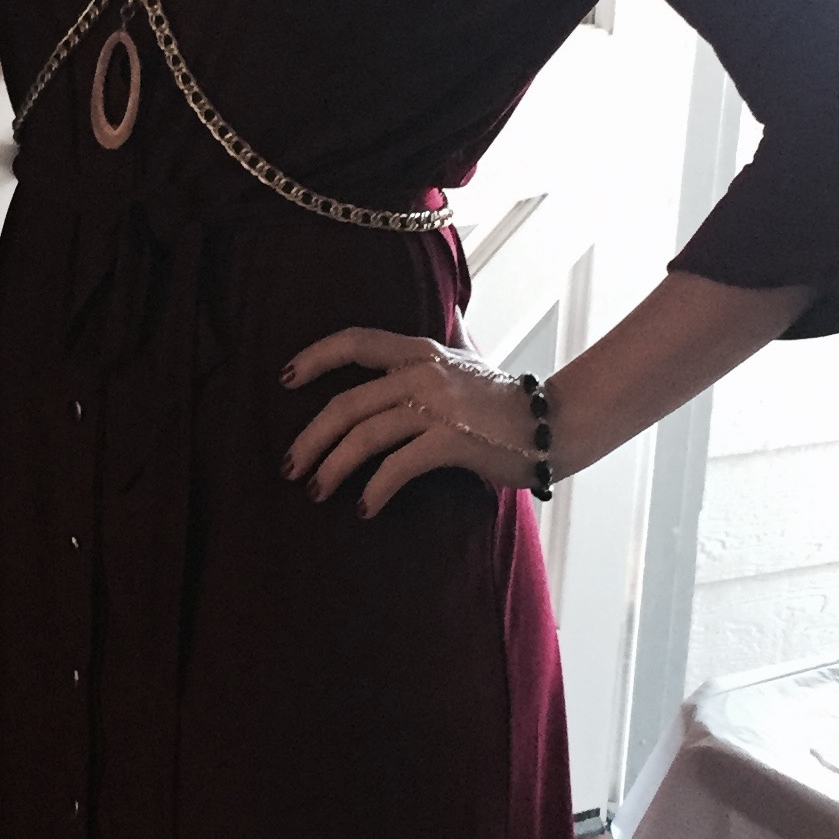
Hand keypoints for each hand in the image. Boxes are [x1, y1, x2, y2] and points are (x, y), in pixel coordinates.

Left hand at [282, 325, 548, 517]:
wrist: (554, 424)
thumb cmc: (502, 401)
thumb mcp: (462, 364)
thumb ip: (433, 352)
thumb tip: (427, 329)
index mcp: (419, 350)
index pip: (355, 342)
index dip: (315, 357)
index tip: (285, 379)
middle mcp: (423, 372)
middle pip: (346, 402)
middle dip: (310, 438)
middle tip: (290, 466)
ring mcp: (438, 406)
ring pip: (364, 435)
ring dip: (333, 468)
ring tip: (317, 491)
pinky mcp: (453, 441)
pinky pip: (398, 466)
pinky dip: (374, 490)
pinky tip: (365, 508)